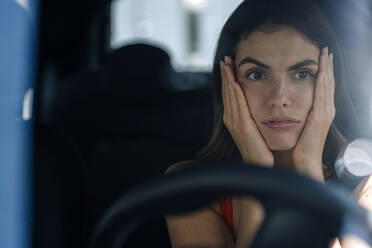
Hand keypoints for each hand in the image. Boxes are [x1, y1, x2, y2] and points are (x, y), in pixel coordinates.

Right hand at [221, 56, 273, 166]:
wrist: (260, 165)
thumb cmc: (260, 148)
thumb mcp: (254, 128)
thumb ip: (251, 115)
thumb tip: (255, 103)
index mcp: (234, 118)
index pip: (230, 94)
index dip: (228, 79)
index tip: (228, 65)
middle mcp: (231, 118)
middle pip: (227, 92)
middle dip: (225, 75)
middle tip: (225, 58)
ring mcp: (235, 123)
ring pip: (230, 96)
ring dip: (228, 79)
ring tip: (227, 64)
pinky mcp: (242, 127)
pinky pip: (238, 106)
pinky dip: (235, 93)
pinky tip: (235, 82)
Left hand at [292, 47, 335, 181]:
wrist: (304, 162)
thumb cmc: (299, 148)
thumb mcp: (300, 127)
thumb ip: (299, 116)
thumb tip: (290, 107)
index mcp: (320, 113)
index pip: (323, 89)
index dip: (324, 73)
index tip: (322, 59)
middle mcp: (326, 111)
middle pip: (328, 84)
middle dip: (327, 66)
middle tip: (326, 51)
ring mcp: (325, 113)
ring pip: (327, 85)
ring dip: (327, 69)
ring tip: (326, 54)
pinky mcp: (321, 116)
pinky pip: (322, 94)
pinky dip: (323, 80)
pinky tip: (322, 69)